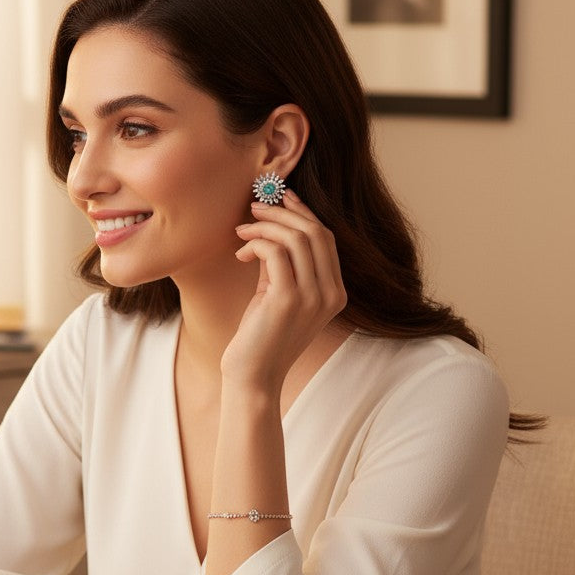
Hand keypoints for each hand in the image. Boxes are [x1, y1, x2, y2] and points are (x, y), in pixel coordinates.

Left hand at [224, 188, 346, 389]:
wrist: (253, 377)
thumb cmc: (261, 337)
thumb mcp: (277, 294)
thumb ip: (282, 264)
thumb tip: (272, 227)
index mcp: (335, 293)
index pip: (326, 238)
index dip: (303, 212)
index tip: (281, 197)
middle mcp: (331, 294)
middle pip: (315, 231)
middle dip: (283, 212)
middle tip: (254, 207)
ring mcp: (313, 297)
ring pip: (295, 237)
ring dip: (265, 226)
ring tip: (242, 230)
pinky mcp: (288, 299)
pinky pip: (275, 251)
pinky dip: (256, 243)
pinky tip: (239, 254)